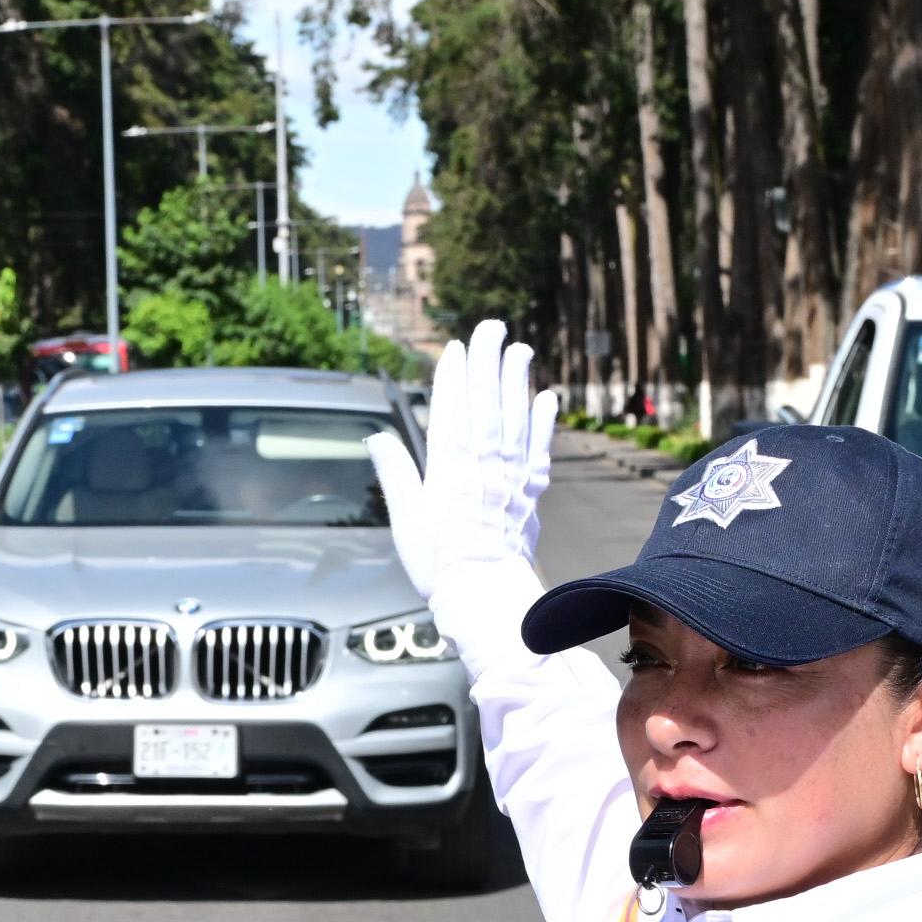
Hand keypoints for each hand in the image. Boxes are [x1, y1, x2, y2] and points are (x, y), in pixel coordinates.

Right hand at [365, 317, 558, 606]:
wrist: (485, 595)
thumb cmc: (440, 562)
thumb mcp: (406, 518)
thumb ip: (396, 473)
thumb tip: (376, 438)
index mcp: (449, 466)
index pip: (452, 408)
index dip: (454, 375)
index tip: (456, 347)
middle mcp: (484, 463)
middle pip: (487, 401)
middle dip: (489, 361)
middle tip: (492, 327)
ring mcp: (511, 475)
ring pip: (516, 415)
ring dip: (518, 380)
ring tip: (520, 350)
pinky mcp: (531, 492)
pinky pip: (539, 447)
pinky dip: (543, 421)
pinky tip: (546, 397)